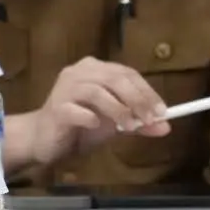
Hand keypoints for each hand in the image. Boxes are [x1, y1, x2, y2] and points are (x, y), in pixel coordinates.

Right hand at [33, 57, 170, 165]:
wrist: (44, 140)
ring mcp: (64, 89)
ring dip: (118, 110)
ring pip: (97, 91)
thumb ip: (138, 123)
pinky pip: (77, 110)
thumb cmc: (79, 128)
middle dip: (136, 99)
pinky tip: (97, 127)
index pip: (126, 73)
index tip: (162, 112)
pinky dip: (92, 119)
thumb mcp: (114, 124)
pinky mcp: (56, 108)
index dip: (146, 91)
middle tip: (149, 119)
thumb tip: (165, 127)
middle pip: (113, 78)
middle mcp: (78, 72)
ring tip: (129, 128)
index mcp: (94, 70)